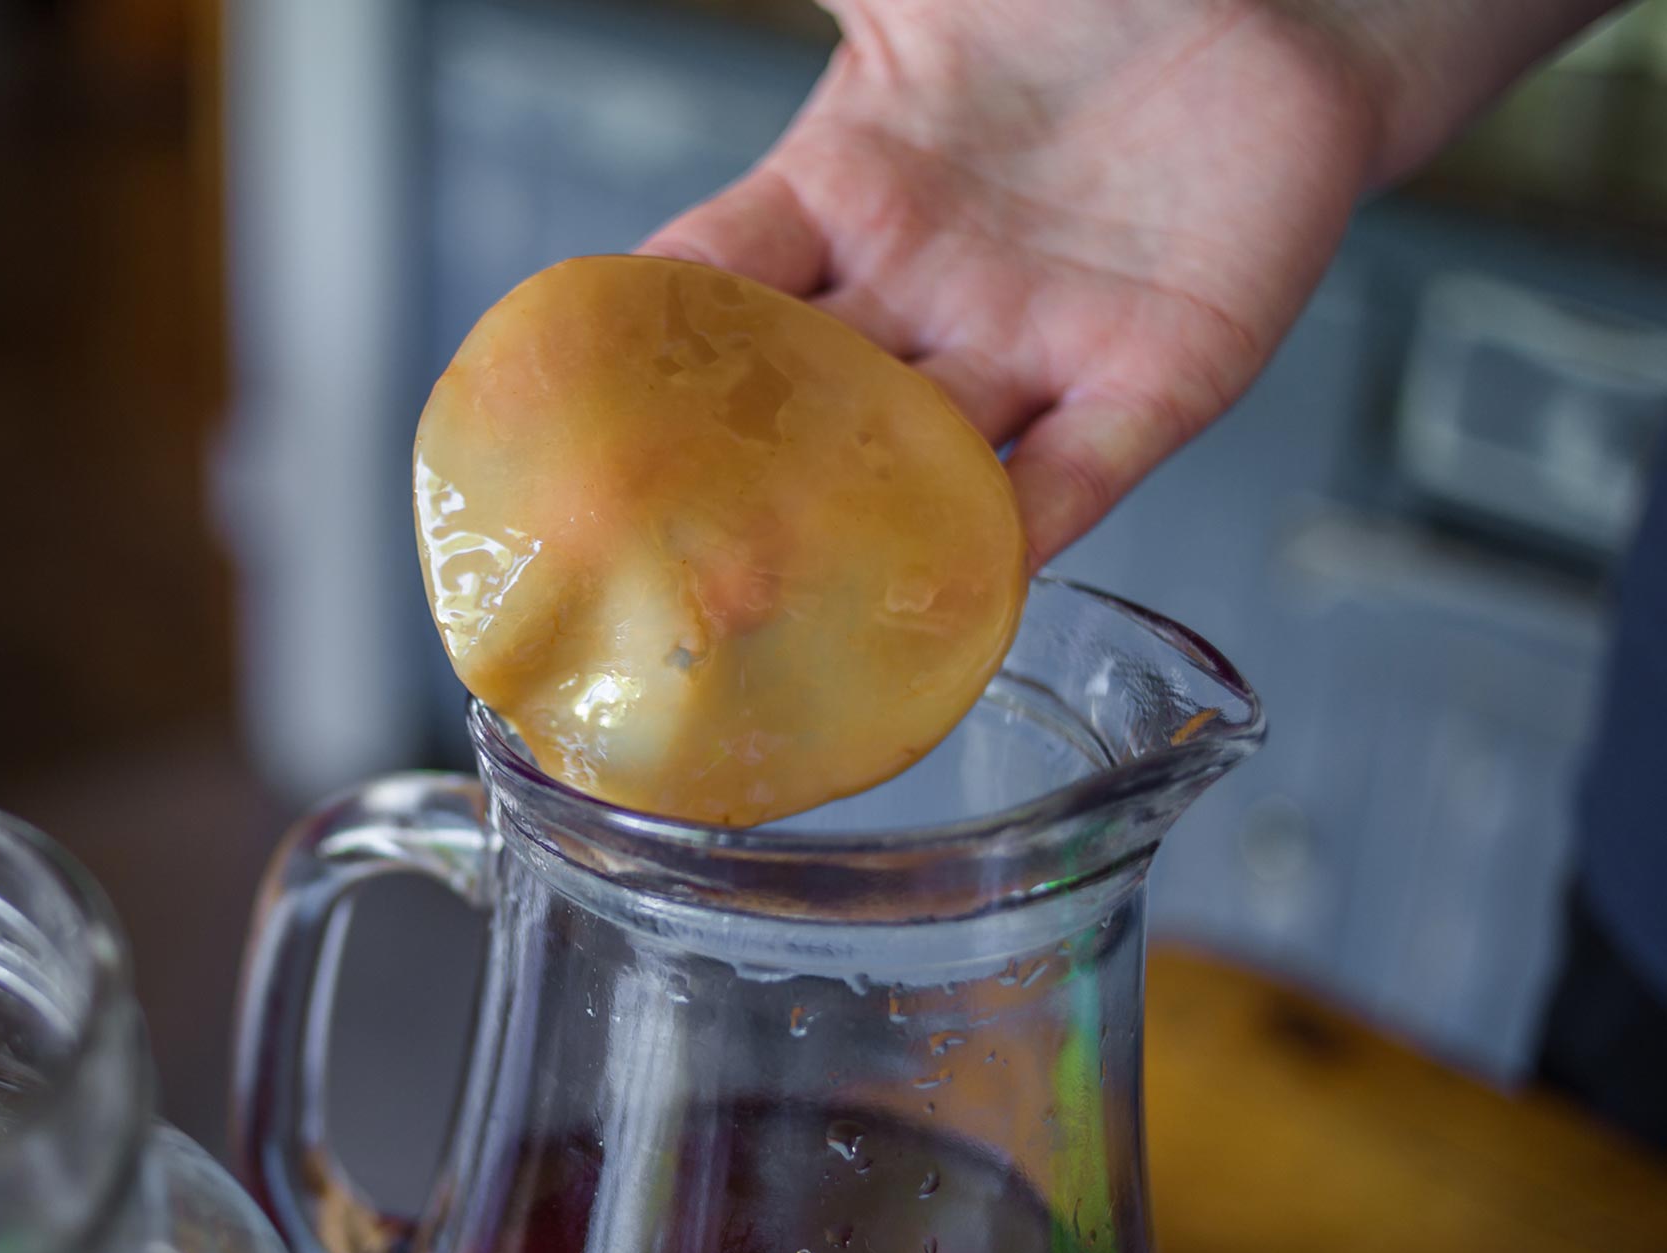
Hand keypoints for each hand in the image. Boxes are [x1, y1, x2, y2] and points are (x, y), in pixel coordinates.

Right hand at [641, 0, 1382, 565]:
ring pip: (919, 460)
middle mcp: (919, 291)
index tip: (547, 410)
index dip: (631, 339)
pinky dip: (1020, 536)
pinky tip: (953, 595)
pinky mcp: (1153, 376)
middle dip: (725, 483)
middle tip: (637, 559)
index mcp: (842, 191)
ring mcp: (1030, 342)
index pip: (709, 280)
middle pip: (797, 404)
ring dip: (852, 535)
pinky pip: (1077, 475)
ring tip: (769, 613)